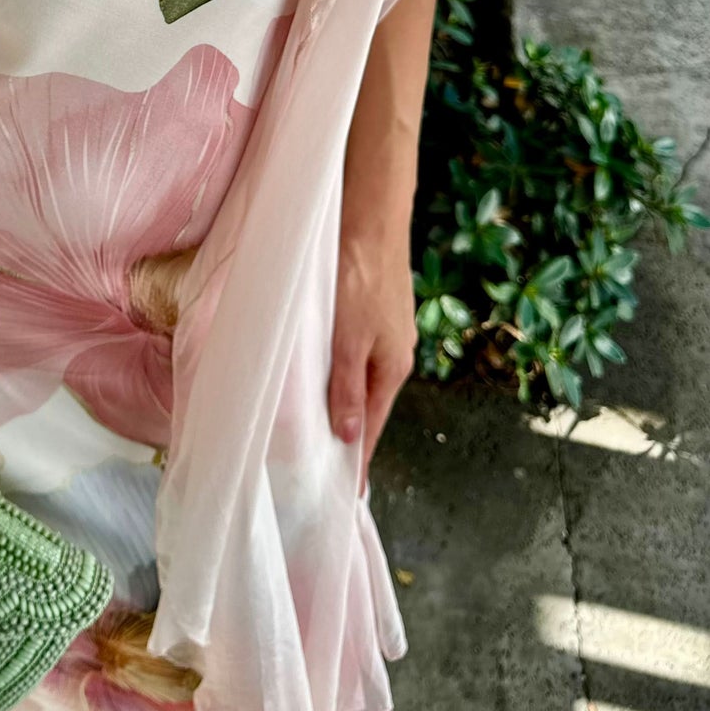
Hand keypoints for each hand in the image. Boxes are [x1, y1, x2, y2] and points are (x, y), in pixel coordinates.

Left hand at [327, 225, 416, 493]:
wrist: (370, 216)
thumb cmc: (358, 277)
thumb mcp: (348, 340)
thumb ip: (345, 387)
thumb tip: (347, 437)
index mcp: (392, 368)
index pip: (370, 427)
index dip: (356, 459)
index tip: (346, 494)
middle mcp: (393, 353)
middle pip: (365, 404)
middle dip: (346, 434)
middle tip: (321, 467)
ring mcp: (384, 331)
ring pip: (358, 377)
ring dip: (338, 400)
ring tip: (315, 427)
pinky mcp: (371, 310)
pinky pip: (353, 352)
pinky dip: (337, 370)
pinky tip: (319, 372)